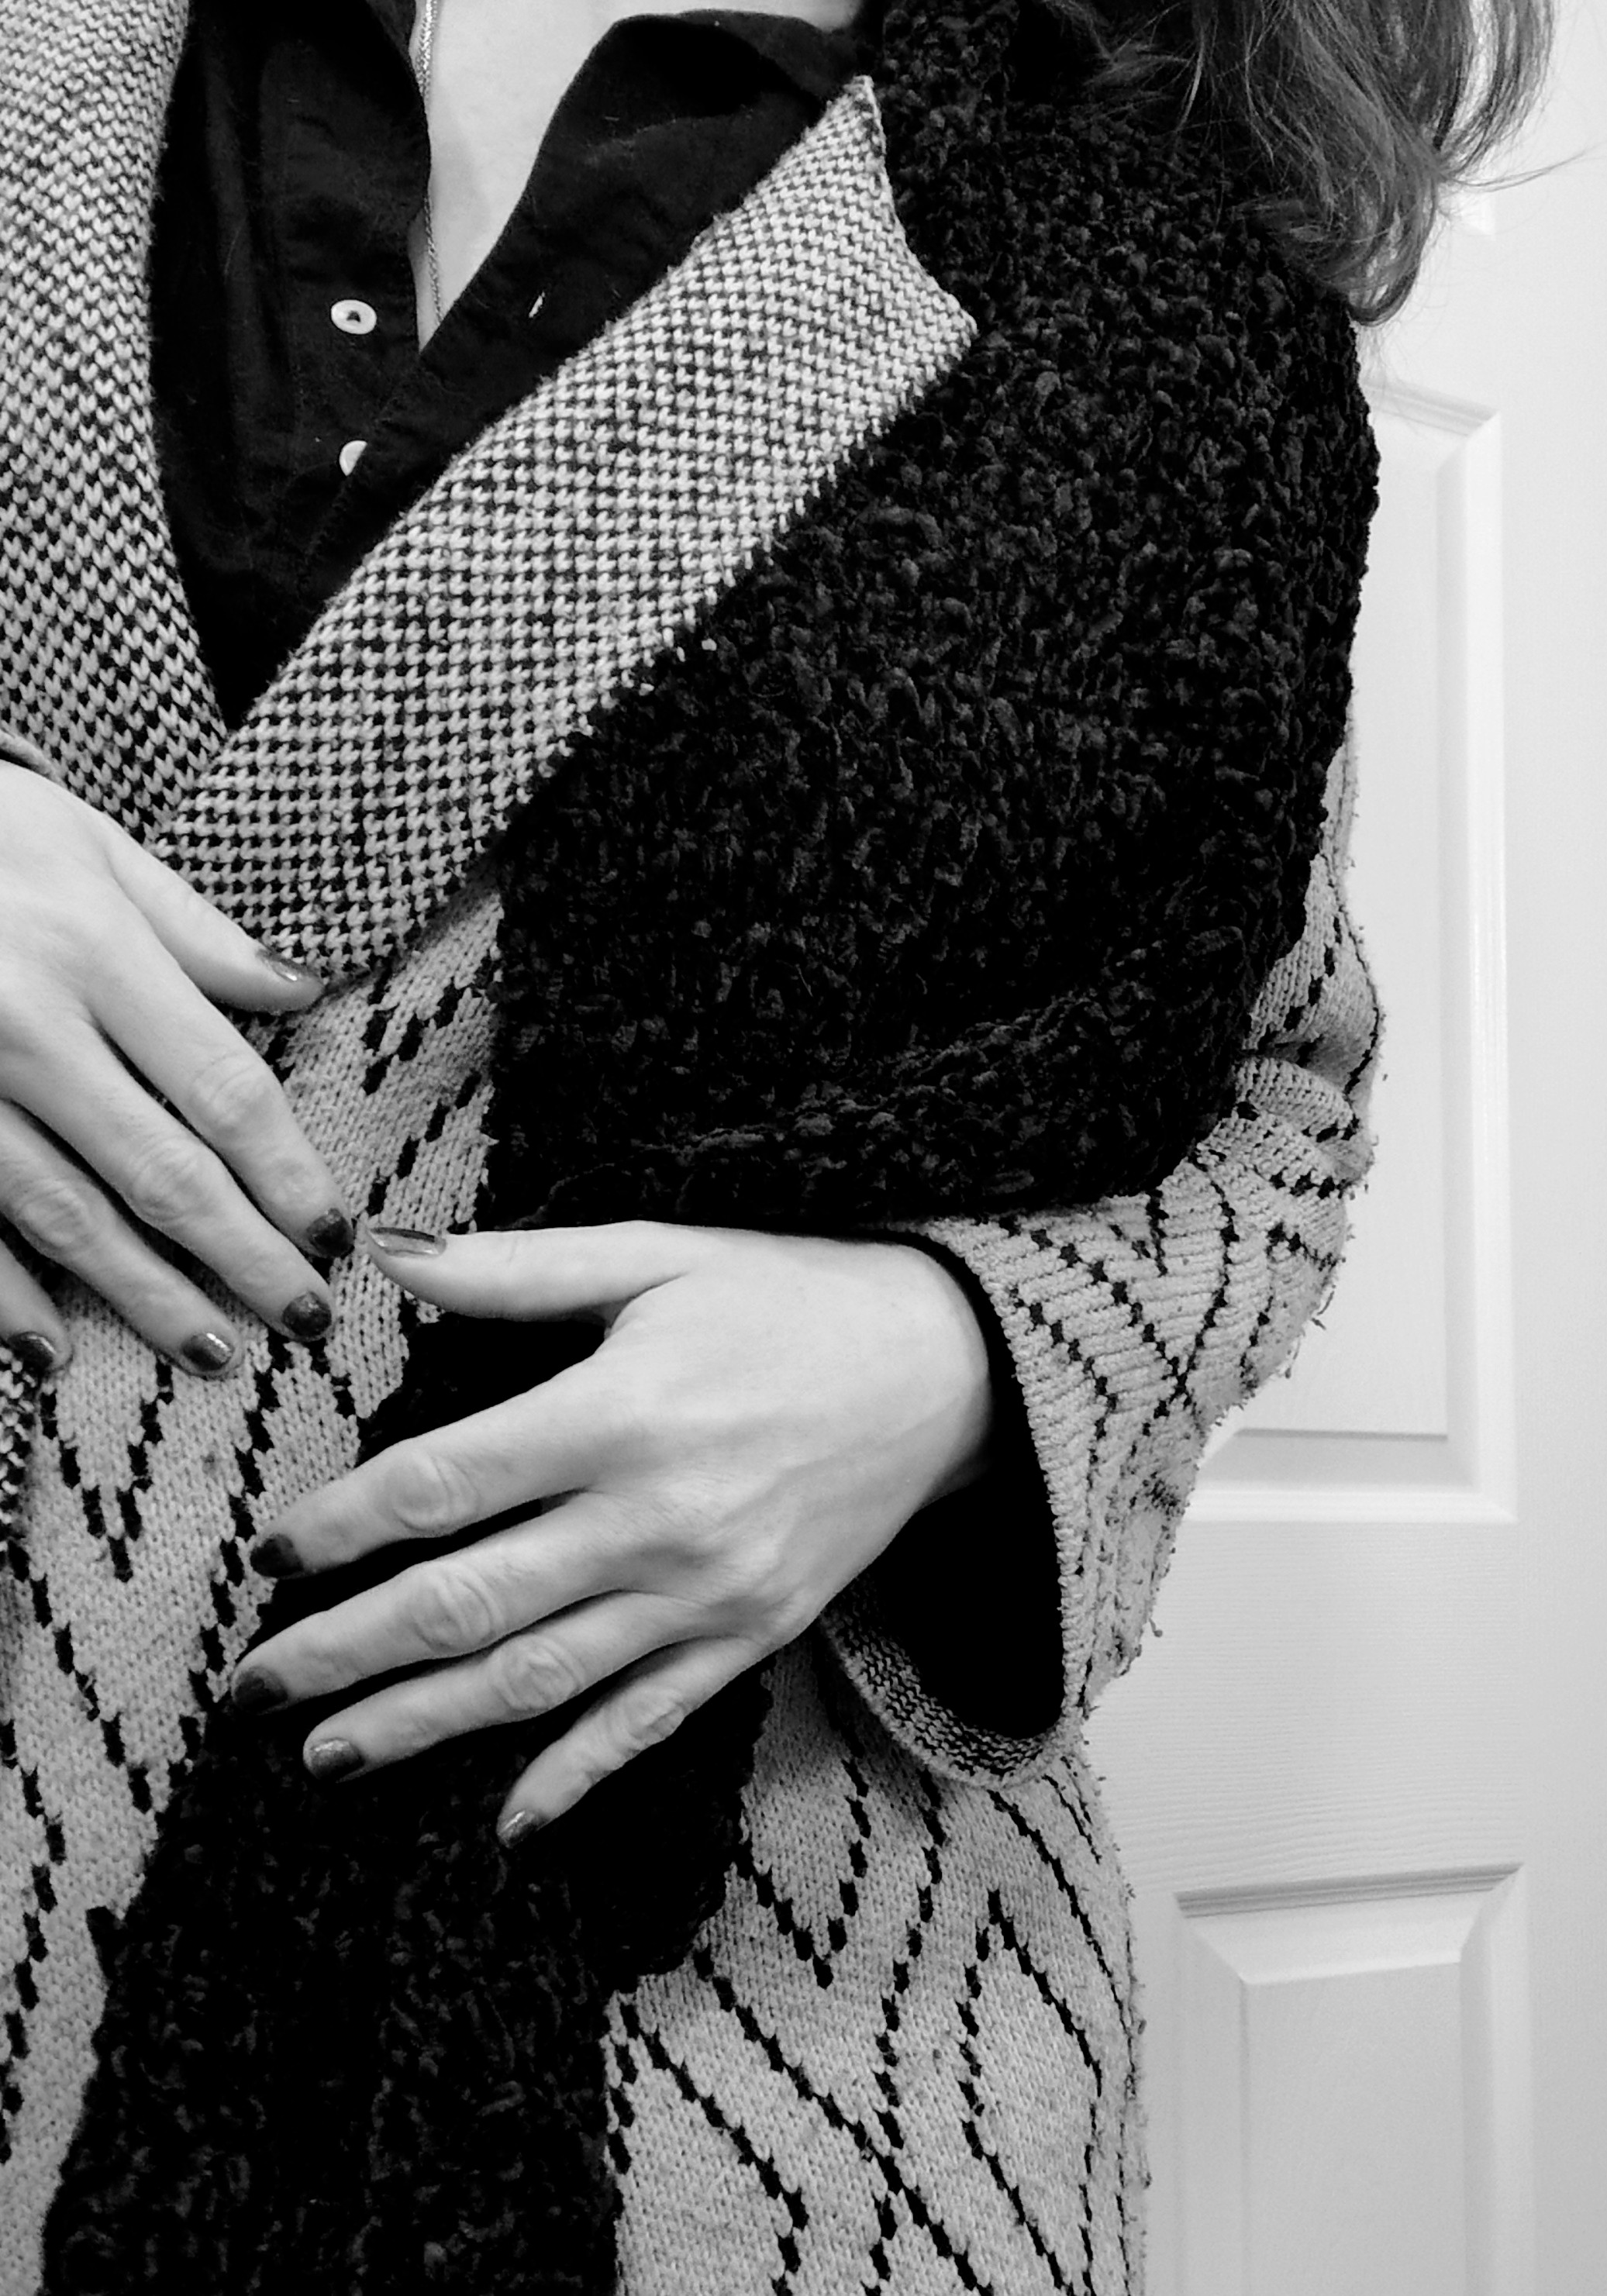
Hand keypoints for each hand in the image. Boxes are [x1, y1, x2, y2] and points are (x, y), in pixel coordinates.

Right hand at [0, 762, 353, 1376]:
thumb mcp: (87, 844)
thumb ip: (193, 927)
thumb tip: (303, 985)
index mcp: (91, 949)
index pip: (221, 1088)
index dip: (285, 1172)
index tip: (332, 1235)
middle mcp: (25, 1026)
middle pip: (159, 1170)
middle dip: (240, 1257)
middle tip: (305, 1320)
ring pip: (62, 1215)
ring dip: (143, 1296)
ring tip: (214, 1353)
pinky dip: (1, 1298)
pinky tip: (51, 1354)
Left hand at [233, 1220, 994, 1839]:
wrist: (950, 1370)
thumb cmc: (789, 1296)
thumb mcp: (657, 1256)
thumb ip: (518, 1268)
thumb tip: (385, 1255)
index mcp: (619, 1412)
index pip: (443, 1484)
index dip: (343, 1527)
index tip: (273, 1558)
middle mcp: (655, 1518)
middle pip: (467, 1602)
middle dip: (345, 1654)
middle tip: (250, 1693)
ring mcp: (705, 1594)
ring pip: (535, 1681)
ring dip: (421, 1728)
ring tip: (325, 1761)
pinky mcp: (748, 1638)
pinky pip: (644, 1723)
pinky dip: (571, 1778)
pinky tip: (501, 1826)